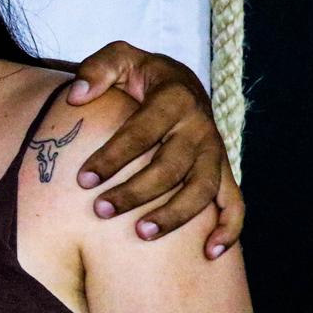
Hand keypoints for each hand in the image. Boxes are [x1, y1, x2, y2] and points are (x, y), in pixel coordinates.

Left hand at [66, 42, 243, 257]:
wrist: (177, 84)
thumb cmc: (140, 76)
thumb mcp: (120, 58)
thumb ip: (98, 70)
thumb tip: (77, 95)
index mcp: (175, 98)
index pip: (142, 132)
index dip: (113, 156)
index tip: (83, 179)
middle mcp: (200, 127)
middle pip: (171, 167)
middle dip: (135, 191)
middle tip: (100, 210)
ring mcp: (215, 152)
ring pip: (201, 190)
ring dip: (173, 215)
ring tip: (141, 233)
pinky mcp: (222, 172)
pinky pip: (234, 204)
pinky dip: (228, 229)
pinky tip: (209, 253)